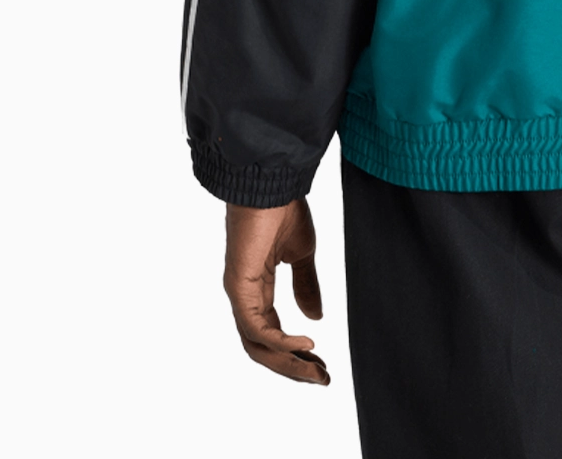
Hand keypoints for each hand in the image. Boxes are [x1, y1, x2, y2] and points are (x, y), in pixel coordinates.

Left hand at [223, 198, 329, 383]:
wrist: (273, 181)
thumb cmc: (285, 209)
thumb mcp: (303, 254)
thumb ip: (306, 286)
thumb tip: (316, 318)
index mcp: (257, 288)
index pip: (271, 334)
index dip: (295, 354)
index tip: (322, 365)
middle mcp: (244, 296)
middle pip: (262, 348)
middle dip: (292, 369)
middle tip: (322, 379)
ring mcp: (239, 293)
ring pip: (257, 346)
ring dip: (288, 363)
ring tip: (317, 371)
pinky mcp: (239, 286)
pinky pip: (257, 328)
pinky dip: (281, 341)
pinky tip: (307, 343)